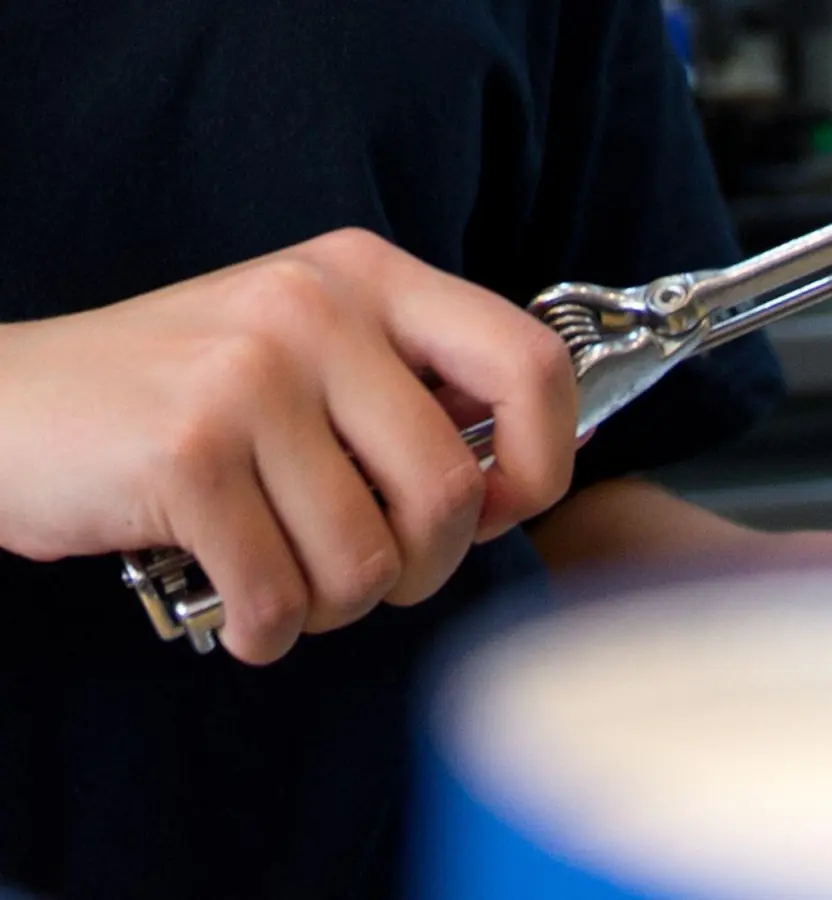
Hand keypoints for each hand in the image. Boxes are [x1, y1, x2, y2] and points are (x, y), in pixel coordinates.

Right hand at [0, 228, 577, 663]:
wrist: (7, 407)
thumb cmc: (180, 401)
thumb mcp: (307, 352)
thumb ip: (408, 393)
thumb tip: (514, 481)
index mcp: (368, 277)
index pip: (533, 365)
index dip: (541, 462)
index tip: (498, 508)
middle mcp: (317, 308)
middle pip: (452, 490)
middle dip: (425, 568)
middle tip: (372, 571)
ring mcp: (251, 375)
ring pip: (371, 558)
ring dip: (337, 606)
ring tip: (290, 582)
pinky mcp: (187, 451)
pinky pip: (282, 594)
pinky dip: (270, 631)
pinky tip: (241, 609)